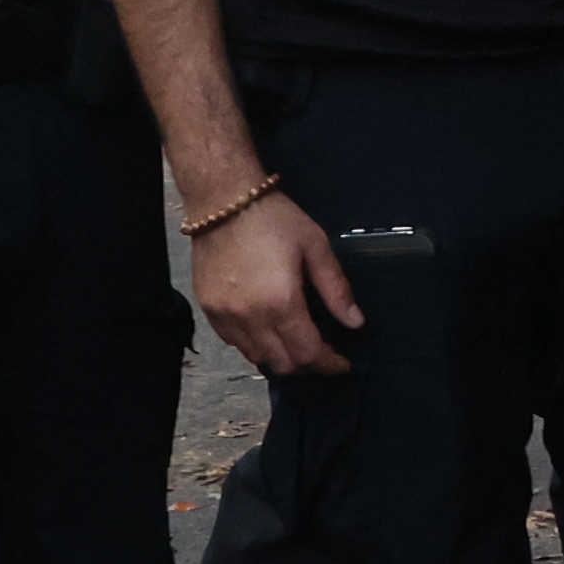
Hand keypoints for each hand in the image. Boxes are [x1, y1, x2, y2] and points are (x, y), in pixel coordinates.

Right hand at [196, 188, 364, 376]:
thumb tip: (355, 322)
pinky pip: (234, 343)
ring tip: (296, 344)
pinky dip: (254, 345)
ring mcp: (225, 316)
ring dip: (280, 358)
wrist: (221, 199)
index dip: (329, 364)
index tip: (342, 364)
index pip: (308, 354)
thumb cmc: (274, 218)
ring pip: (256, 358)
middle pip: (283, 364)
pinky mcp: (208, 309)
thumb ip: (336, 289)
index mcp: (281, 303)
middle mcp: (250, 317)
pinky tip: (267, 330)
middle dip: (307, 365)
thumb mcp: (315, 246)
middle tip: (322, 353)